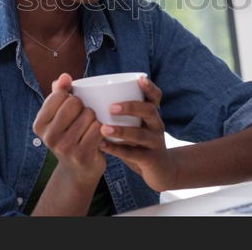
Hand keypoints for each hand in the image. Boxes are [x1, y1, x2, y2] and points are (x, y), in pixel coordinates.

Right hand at [32, 73, 105, 184]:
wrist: (77, 171)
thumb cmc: (69, 136)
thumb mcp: (59, 116)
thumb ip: (59, 93)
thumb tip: (64, 76)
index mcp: (39, 125)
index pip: (59, 95)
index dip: (71, 97)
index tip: (71, 109)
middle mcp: (49, 137)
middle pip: (74, 103)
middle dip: (83, 106)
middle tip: (83, 118)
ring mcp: (65, 147)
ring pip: (88, 115)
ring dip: (94, 118)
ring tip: (89, 128)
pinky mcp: (82, 155)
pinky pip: (98, 129)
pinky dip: (102, 130)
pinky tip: (98, 137)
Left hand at [98, 76, 177, 191]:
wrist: (161, 171)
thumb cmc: (140, 143)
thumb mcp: (136, 126)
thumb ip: (121, 114)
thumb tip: (90, 95)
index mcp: (152, 114)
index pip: (156, 97)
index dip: (149, 88)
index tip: (139, 79)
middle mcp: (156, 126)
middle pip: (149, 111)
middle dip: (131, 107)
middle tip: (111, 108)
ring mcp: (155, 143)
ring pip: (141, 134)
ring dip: (121, 131)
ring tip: (103, 129)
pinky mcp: (151, 160)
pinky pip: (134, 154)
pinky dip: (116, 149)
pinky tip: (102, 146)